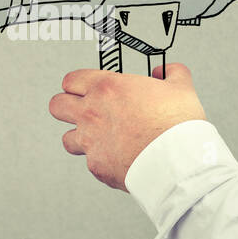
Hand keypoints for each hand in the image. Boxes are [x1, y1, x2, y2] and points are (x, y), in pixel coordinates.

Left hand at [48, 62, 207, 190]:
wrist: (176, 161)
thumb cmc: (176, 125)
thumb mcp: (180, 87)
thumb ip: (171, 73)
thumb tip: (165, 71)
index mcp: (107, 88)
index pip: (71, 80)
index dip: (77, 84)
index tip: (84, 88)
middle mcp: (92, 113)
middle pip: (57, 106)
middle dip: (66, 107)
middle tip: (81, 110)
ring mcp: (91, 141)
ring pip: (66, 138)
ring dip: (79, 137)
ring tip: (97, 139)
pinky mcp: (96, 166)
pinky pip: (90, 162)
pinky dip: (101, 160)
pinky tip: (117, 159)